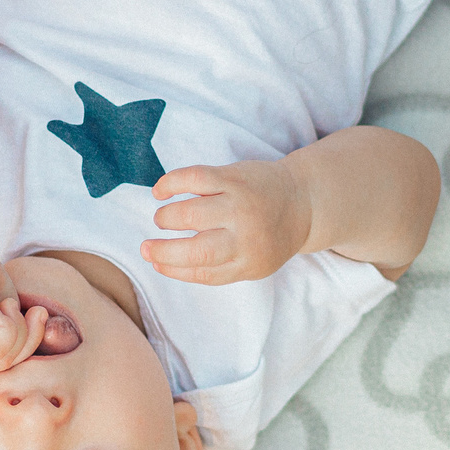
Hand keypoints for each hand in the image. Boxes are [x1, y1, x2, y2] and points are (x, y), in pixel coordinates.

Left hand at [0, 246, 48, 371]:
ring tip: (3, 304)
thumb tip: (40, 353)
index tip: (35, 315)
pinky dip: (7, 322)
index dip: (28, 343)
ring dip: (16, 325)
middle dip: (28, 336)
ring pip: (4, 357)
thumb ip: (19, 339)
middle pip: (7, 365)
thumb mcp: (10, 316)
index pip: (5, 366)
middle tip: (26, 309)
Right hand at [142, 162, 311, 285]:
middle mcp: (246, 235)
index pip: (204, 272)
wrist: (303, 201)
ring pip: (190, 213)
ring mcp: (240, 203)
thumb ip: (218, 266)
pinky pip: (194, 178)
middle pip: (197, 250)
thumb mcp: (254, 262)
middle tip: (145, 247)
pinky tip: (160, 191)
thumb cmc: (269, 235)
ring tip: (162, 219)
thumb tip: (165, 261)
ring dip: (167, 218)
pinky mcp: (234, 176)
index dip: (173, 269)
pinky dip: (170, 183)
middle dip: (163, 250)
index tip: (155, 263)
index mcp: (251, 263)